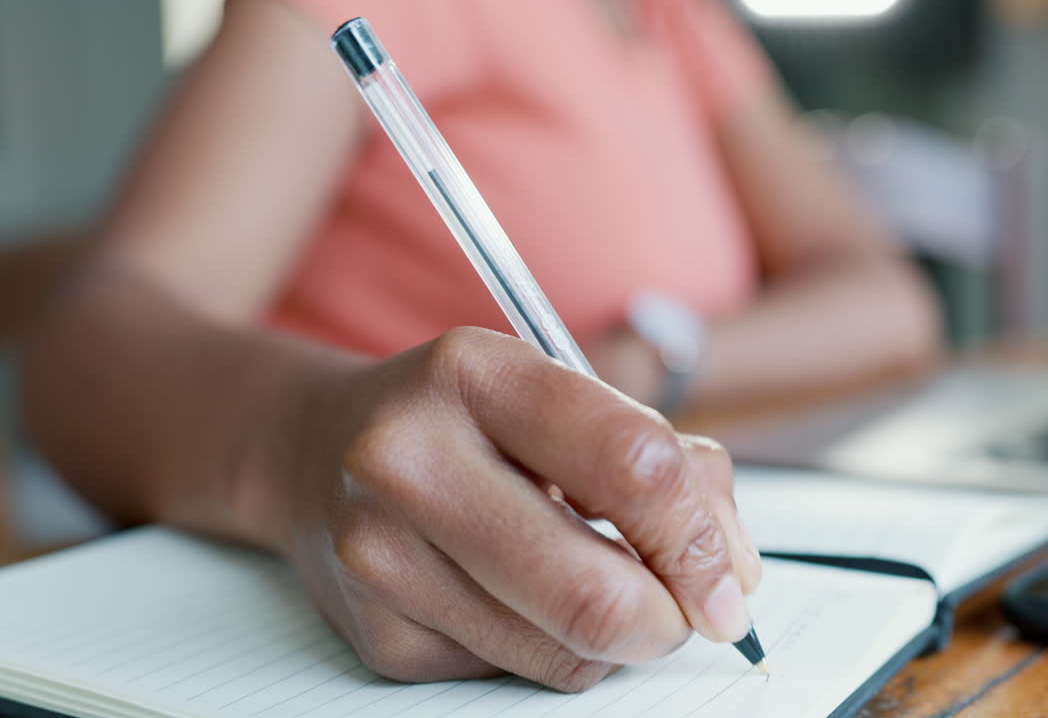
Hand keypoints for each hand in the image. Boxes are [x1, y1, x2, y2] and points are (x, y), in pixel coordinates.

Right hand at [268, 327, 761, 691]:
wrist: (315, 449)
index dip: (702, 539)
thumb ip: (667, 465)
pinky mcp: (375, 634)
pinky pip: (514, 673)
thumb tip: (732, 576)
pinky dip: (549, 648)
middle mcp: (407, 459)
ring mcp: (380, 555)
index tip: (729, 580)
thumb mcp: (561, 395)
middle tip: (686, 612)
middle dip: (669, 621)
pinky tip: (520, 596)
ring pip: (563, 653)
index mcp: (473, 373)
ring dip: (612, 637)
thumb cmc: (465, 420)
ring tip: (589, 579)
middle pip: (594, 593)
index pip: (632, 465)